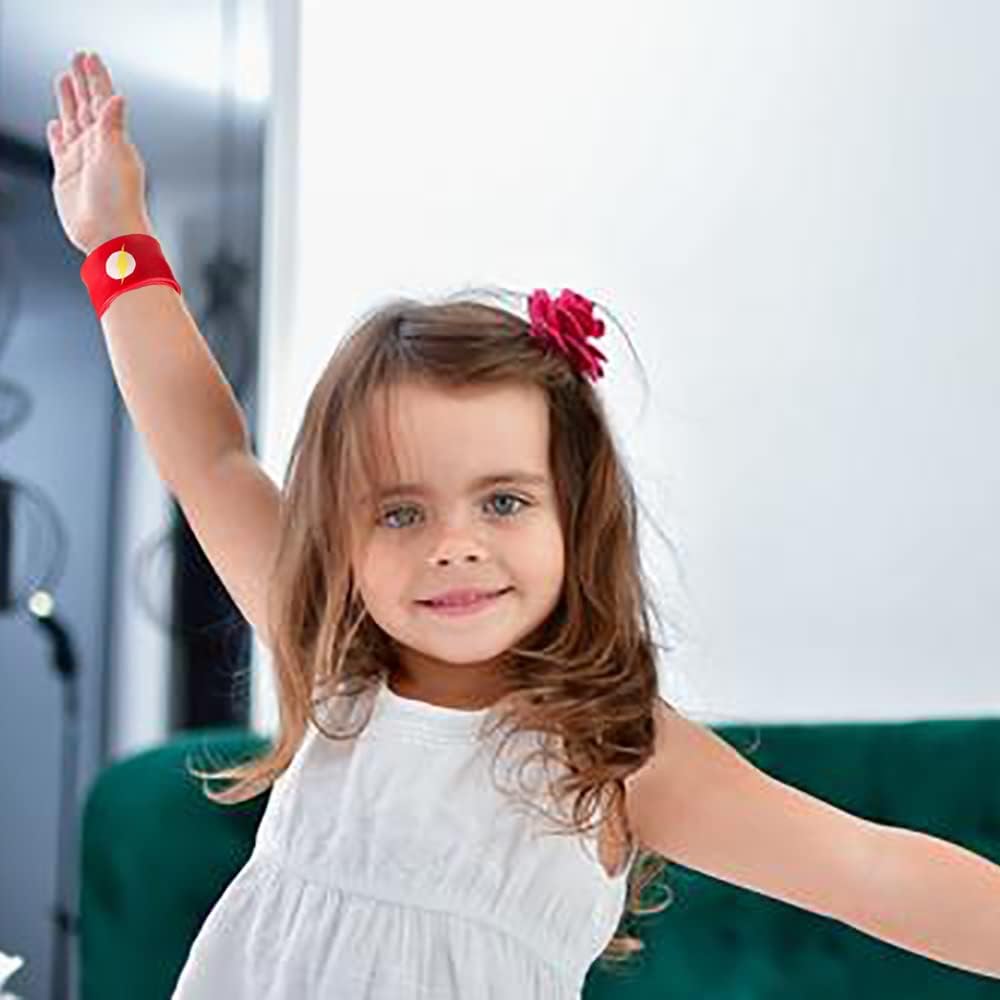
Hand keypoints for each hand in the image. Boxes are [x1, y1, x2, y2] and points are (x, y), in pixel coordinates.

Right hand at [47, 51, 152, 254]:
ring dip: (68, 100)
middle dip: (82, 82)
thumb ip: (113, 126)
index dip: (95, 78)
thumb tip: (117, 98)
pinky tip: (56, 125)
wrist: (108, 235)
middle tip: (78, 58)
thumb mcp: (116, 156)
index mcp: (112, 140)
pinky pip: (60, 147)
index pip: (102, 100)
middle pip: (86, 105)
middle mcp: (98, 147)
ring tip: (64, 80)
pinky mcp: (67, 175)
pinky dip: (58, 134)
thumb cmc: (119, 202)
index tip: (90, 57)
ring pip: (72, 121)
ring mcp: (82, 160)